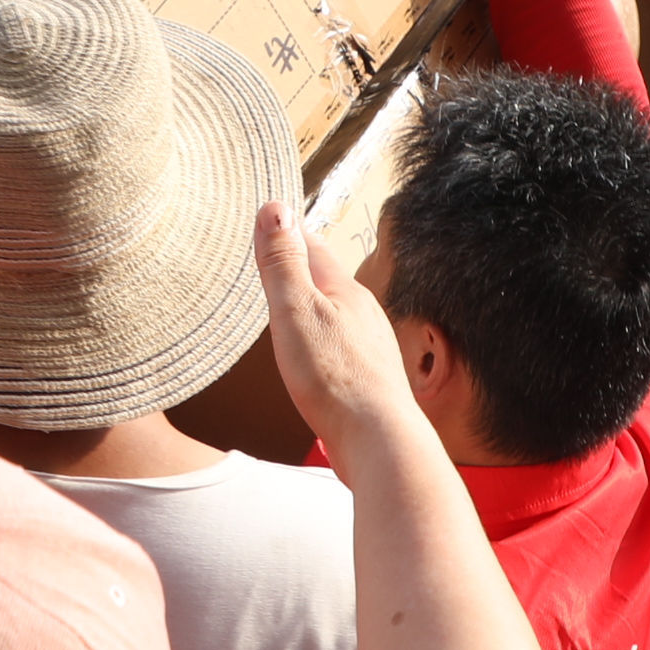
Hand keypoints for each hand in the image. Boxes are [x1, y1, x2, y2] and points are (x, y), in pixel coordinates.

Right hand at [255, 204, 426, 461]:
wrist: (377, 440)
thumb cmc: (335, 378)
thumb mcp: (296, 311)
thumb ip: (284, 264)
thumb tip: (276, 208)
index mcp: (344, 290)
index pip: (312, 246)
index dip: (288, 231)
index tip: (272, 217)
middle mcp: (362, 313)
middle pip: (326, 278)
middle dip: (301, 265)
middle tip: (278, 252)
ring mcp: (368, 346)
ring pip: (336, 313)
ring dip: (313, 303)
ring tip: (292, 300)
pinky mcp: (367, 377)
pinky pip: (340, 345)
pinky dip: (322, 338)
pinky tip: (315, 353)